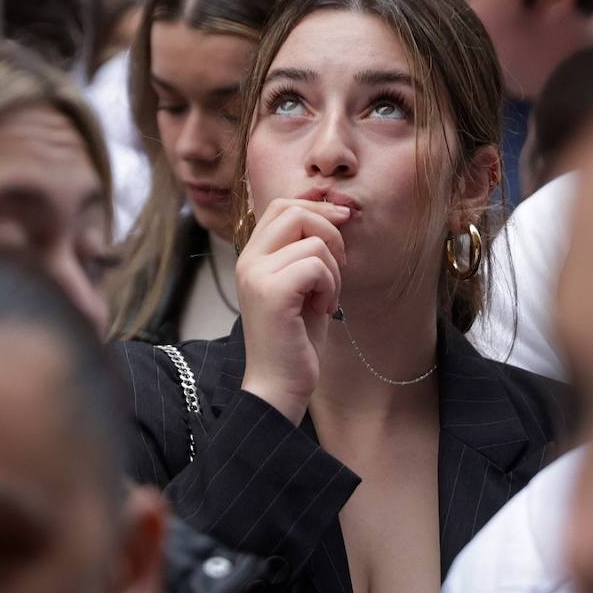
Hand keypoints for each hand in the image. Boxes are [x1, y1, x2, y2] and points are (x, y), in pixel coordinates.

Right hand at [238, 199, 349, 422]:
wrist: (279, 386)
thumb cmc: (296, 340)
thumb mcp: (303, 287)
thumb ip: (308, 251)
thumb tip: (336, 213)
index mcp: (253, 257)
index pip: (282, 206)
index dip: (317, 207)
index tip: (343, 221)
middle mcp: (248, 261)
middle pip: (294, 211)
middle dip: (330, 231)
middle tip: (339, 265)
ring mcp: (256, 275)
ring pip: (314, 242)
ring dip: (334, 270)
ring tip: (326, 299)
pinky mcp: (272, 293)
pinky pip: (315, 265)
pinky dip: (330, 286)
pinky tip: (323, 309)